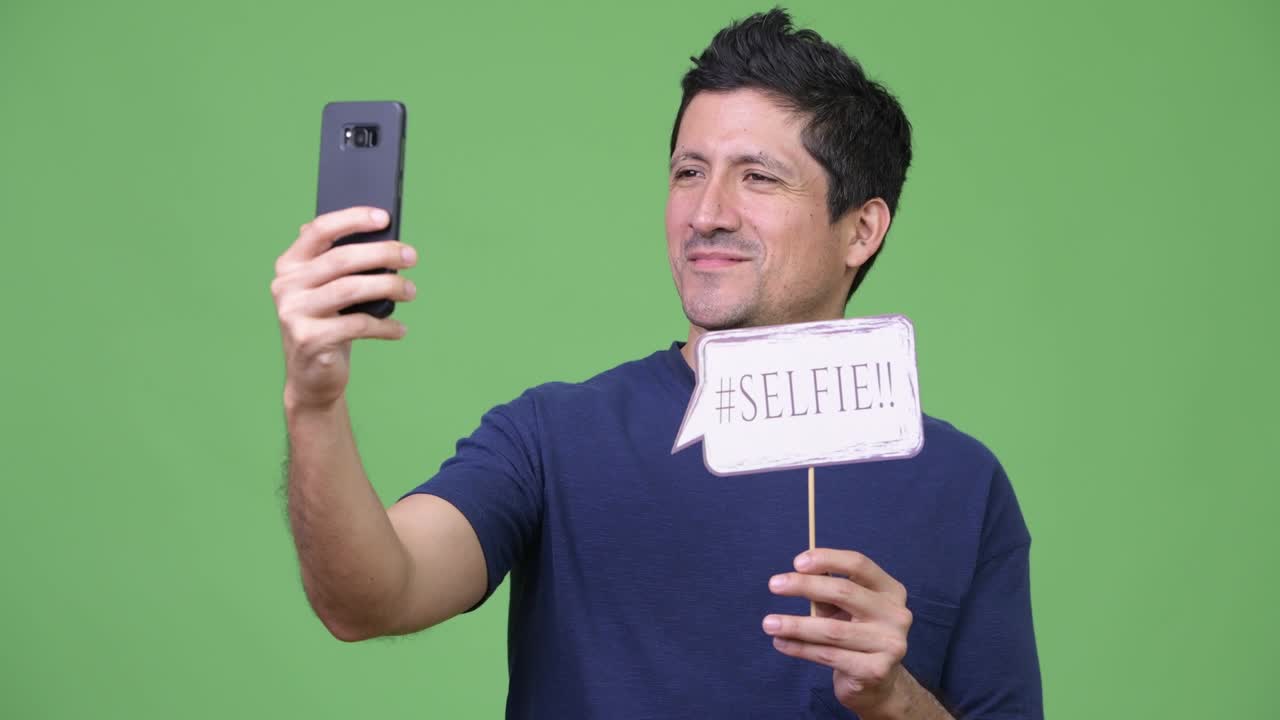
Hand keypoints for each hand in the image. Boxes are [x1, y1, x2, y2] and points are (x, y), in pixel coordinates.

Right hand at [271, 206, 418, 410]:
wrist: (311, 376)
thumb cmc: (329, 323)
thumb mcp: (330, 290)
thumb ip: (342, 263)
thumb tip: (382, 234)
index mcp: (289, 264)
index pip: (318, 230)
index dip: (352, 219)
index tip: (384, 217)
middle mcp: (286, 285)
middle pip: (341, 259)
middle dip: (382, 253)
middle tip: (412, 257)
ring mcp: (294, 313)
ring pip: (351, 289)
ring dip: (389, 287)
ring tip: (411, 291)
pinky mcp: (309, 339)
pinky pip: (357, 325)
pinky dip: (385, 327)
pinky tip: (401, 329)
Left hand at [764, 549, 913, 715]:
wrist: (877, 684)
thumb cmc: (855, 635)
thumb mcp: (845, 609)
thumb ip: (826, 591)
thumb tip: (795, 574)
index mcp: (891, 590)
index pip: (859, 564)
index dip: (827, 559)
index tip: (797, 562)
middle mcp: (897, 615)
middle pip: (844, 592)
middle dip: (804, 586)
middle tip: (774, 584)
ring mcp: (890, 644)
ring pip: (832, 629)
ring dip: (795, 624)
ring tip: (769, 623)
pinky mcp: (875, 670)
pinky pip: (828, 655)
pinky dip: (800, 648)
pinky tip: (781, 643)